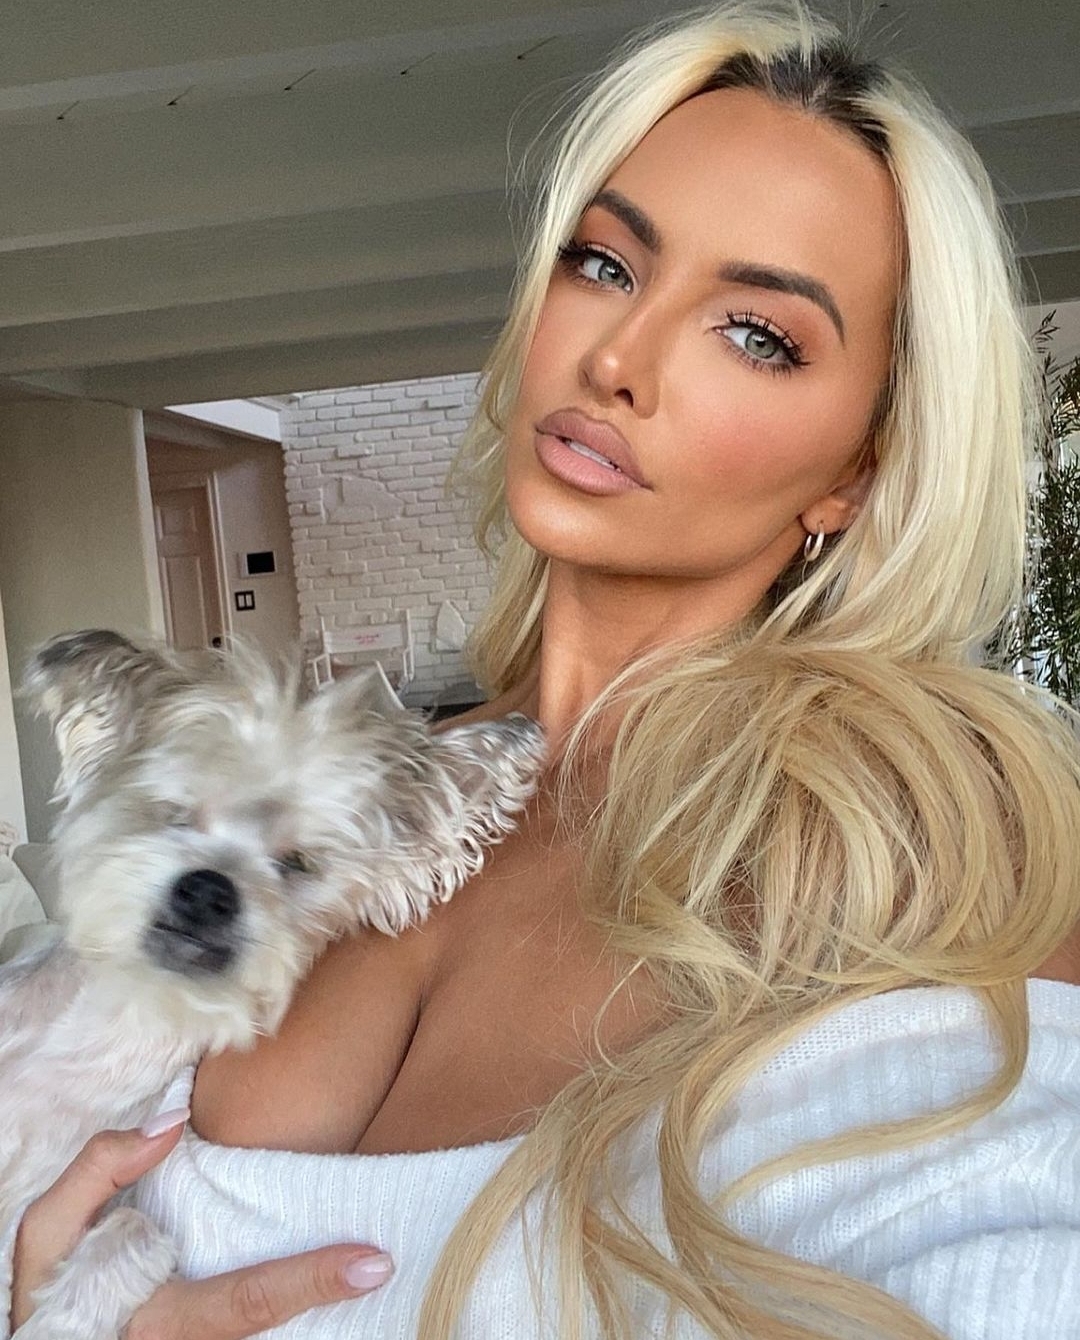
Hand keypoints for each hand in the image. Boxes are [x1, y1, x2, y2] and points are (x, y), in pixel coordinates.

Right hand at [11, 1114, 393, 1337]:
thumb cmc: (51, 1288)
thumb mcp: (50, 1233)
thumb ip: (100, 1172)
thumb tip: (169, 1126)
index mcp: (154, 1320)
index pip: (244, 1303)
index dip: (313, 1280)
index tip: (374, 1259)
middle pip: (272, 1328)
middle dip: (330, 1294)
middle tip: (388, 1258)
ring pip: (272, 1339)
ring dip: (318, 1306)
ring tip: (368, 1260)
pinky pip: (257, 1334)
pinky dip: (295, 1309)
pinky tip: (328, 1275)